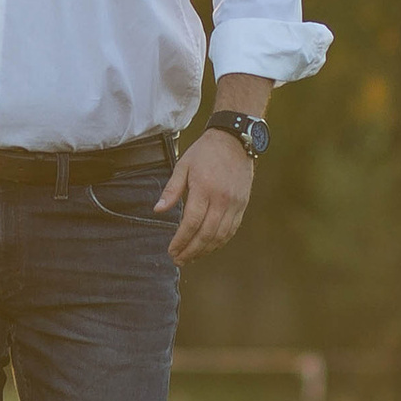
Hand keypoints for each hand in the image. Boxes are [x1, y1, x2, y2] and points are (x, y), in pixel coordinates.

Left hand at [157, 130, 254, 264]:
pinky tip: (209, 247)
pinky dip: (220, 242)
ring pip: (220, 235)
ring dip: (205, 250)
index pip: (191, 223)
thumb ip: (171, 190)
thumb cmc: (205, 152)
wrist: (235, 140)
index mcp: (204, 189)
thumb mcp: (183, 166)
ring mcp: (235, 203)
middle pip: (206, 234)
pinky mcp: (243, 204)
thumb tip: (158, 210)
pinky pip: (232, 229)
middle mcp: (222, 199)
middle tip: (179, 260)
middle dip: (191, 250)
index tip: (171, 251)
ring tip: (191, 257)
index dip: (181, 240)